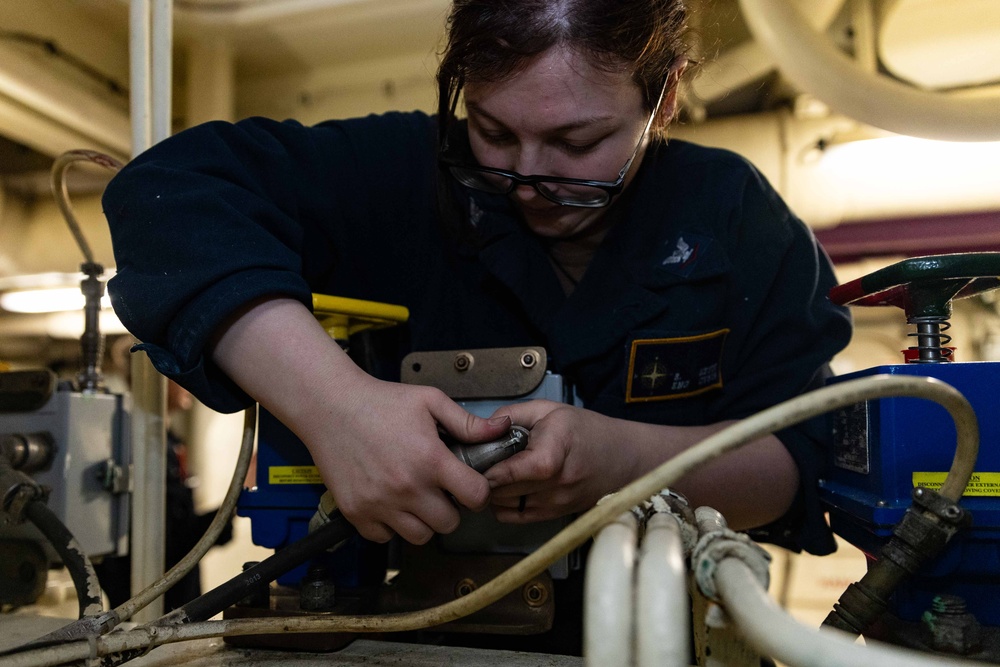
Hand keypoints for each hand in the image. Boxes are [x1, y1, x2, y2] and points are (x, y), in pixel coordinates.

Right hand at [209, 297, 511, 545]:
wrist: (330, 406)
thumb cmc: (381, 401)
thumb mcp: (429, 401)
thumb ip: (467, 422)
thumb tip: (502, 429)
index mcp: (430, 460)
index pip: (475, 497)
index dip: (478, 491)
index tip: (469, 484)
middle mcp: (407, 488)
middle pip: (449, 524)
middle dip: (451, 509)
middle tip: (440, 490)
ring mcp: (380, 504)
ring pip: (419, 536)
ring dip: (423, 521)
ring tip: (416, 498)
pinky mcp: (356, 513)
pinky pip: (385, 538)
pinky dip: (391, 526)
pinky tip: (390, 502)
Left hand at [483, 400, 637, 522]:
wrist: (622, 459)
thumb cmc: (587, 431)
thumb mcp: (549, 410)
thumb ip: (512, 415)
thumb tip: (481, 428)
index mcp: (554, 452)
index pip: (512, 471)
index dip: (489, 468)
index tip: (477, 458)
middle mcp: (556, 484)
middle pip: (502, 490)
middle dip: (484, 476)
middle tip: (480, 461)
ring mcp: (555, 505)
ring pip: (504, 505)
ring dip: (493, 491)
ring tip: (497, 472)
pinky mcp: (554, 517)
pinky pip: (515, 517)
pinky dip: (504, 504)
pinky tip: (509, 487)